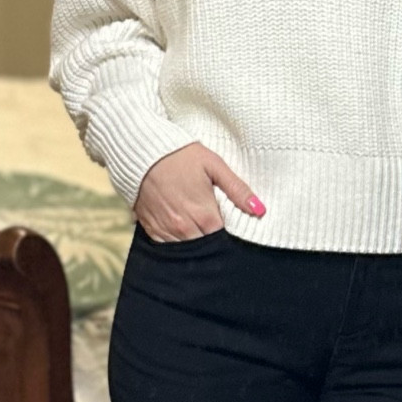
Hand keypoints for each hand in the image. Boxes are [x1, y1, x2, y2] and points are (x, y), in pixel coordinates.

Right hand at [134, 141, 264, 240]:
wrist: (141, 151)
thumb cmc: (180, 155)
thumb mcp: (214, 165)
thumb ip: (237, 190)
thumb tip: (260, 210)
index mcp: (204, 215)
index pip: (223, 240)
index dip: (229, 236)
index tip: (231, 227)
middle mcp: (185, 228)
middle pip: (206, 248)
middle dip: (213, 242)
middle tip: (215, 227)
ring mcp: (166, 230)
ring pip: (187, 250)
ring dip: (195, 242)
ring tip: (198, 227)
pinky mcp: (151, 229)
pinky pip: (167, 246)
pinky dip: (176, 241)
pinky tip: (181, 229)